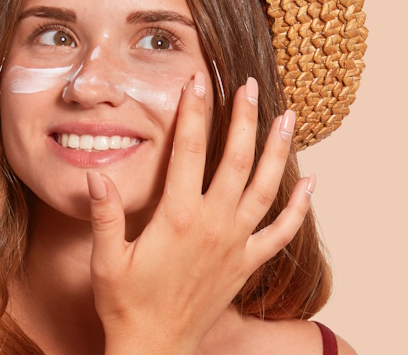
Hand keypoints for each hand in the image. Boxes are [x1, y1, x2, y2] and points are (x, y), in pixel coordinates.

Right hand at [86, 72, 313, 353]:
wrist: (156, 348)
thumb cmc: (126, 305)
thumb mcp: (106, 260)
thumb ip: (105, 215)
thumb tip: (95, 174)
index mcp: (178, 217)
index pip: (189, 151)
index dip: (194, 112)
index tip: (198, 80)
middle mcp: (214, 225)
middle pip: (236, 160)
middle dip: (244, 119)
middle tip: (249, 85)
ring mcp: (236, 244)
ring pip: (266, 188)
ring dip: (278, 151)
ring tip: (288, 117)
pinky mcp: (247, 264)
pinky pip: (281, 232)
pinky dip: (299, 208)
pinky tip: (312, 184)